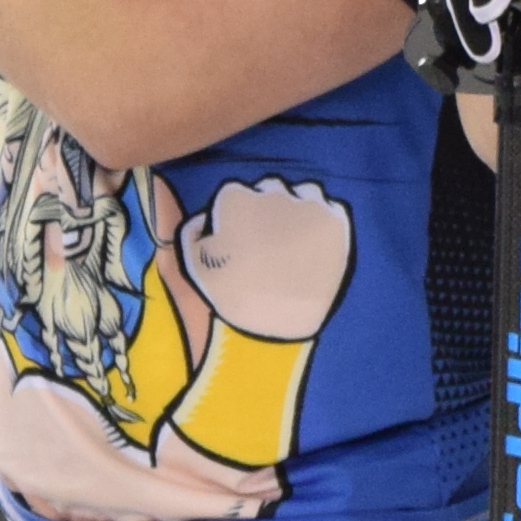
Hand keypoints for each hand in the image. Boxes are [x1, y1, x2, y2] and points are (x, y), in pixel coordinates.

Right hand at [174, 179, 354, 339]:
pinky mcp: (336, 223)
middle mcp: (272, 194)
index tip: (239, 234)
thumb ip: (186, 228)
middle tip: (267, 239)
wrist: (271, 332)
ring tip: (295, 241)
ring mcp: (307, 207)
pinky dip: (325, 222)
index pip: (235, 193)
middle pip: (270, 189)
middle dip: (268, 209)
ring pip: (303, 194)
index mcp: (234, 200)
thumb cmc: (224, 299)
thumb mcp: (191, 262)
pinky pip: (332, 210)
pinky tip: (317, 246)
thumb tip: (183, 205)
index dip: (236, 215)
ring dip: (298, 212)